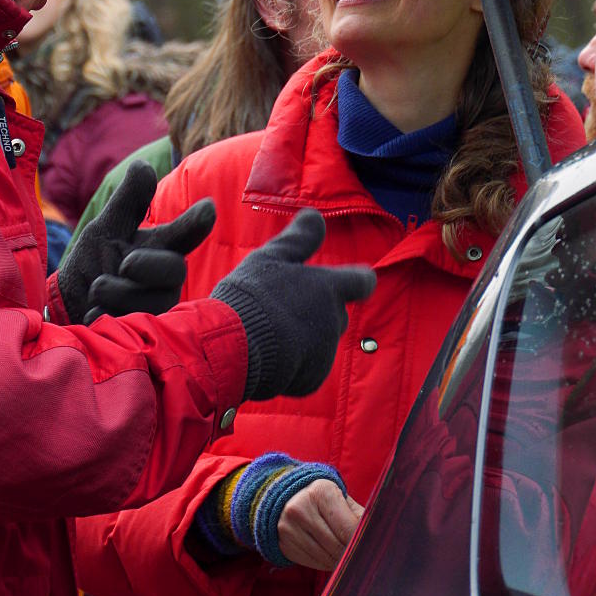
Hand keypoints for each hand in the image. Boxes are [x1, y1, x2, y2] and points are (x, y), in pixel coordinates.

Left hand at [57, 161, 215, 323]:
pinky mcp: (146, 337)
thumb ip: (128, 201)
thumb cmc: (94, 263)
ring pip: (150, 302)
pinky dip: (105, 317)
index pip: (186, 233)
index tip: (207, 208)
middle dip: (147, 265)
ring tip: (95, 290)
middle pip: (174, 269)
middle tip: (122, 264)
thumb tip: (144, 166)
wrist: (68, 308)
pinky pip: (133, 327)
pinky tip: (94, 314)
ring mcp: (159, 309)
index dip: (197, 222)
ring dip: (115, 292)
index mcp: (161, 247)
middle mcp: (167, 279)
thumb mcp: (107, 228)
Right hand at [210, 208, 375, 399]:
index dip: (356, 279)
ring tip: (266, 333)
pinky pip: (307, 369)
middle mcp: (335, 320)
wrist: (233, 348)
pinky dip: (292, 365)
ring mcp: (325, 352)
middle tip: (279, 308)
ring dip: (302, 337)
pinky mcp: (311, 380)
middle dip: (316, 312)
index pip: (363, 281)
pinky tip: (266, 356)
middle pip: (336, 313)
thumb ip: (300, 238)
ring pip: (319, 341)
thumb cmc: (252, 296)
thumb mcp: (272, 257)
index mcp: (329, 288)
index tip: (350, 279)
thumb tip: (316, 214)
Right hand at [277, 479, 363, 570]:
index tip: (368, 547)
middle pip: (336, 546)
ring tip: (344, 554)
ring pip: (325, 558)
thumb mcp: (343, 500)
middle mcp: (300, 508)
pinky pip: (312, 563)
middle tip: (358, 553)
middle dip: (350, 553)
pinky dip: (324, 563)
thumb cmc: (325, 500)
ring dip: (338, 561)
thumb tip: (377, 540)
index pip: (347, 529)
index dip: (360, 542)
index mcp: (320, 491)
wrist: (289, 497)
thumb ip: (360, 518)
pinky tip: (328, 554)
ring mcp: (288, 527)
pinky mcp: (283, 544)